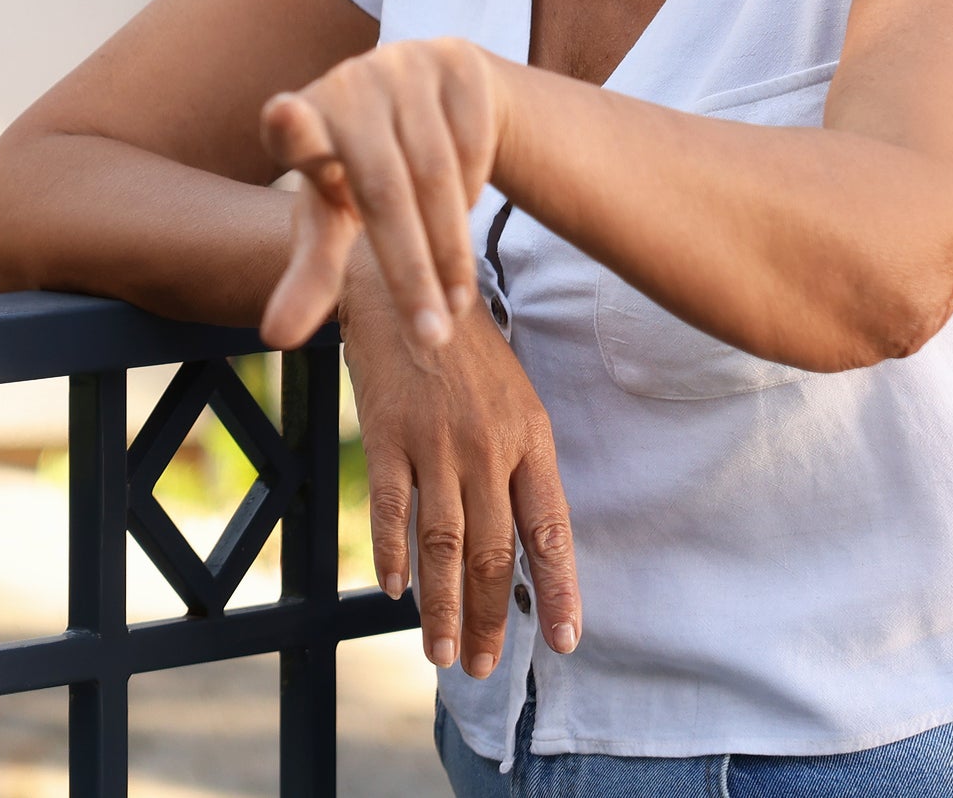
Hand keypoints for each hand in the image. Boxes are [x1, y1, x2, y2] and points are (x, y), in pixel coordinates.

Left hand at [259, 35, 503, 354]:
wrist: (430, 96)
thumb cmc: (360, 172)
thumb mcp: (332, 221)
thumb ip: (308, 272)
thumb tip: (274, 338)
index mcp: (300, 119)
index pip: (291, 128)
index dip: (290, 126)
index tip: (284, 115)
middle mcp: (348, 83)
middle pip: (383, 190)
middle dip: (408, 271)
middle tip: (430, 338)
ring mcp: (404, 65)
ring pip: (438, 175)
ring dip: (452, 251)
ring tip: (455, 306)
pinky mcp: (457, 61)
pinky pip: (476, 146)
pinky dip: (475, 192)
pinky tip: (465, 218)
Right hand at [346, 266, 580, 674]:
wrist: (407, 284)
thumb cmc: (467, 350)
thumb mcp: (516, 401)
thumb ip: (521, 466)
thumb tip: (526, 539)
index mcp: (532, 442)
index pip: (551, 532)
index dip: (560, 591)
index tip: (565, 643)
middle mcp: (489, 449)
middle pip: (494, 552)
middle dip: (492, 618)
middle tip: (484, 668)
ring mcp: (436, 443)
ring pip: (443, 542)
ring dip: (444, 606)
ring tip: (443, 655)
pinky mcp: (387, 433)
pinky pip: (391, 505)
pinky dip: (391, 551)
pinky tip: (394, 590)